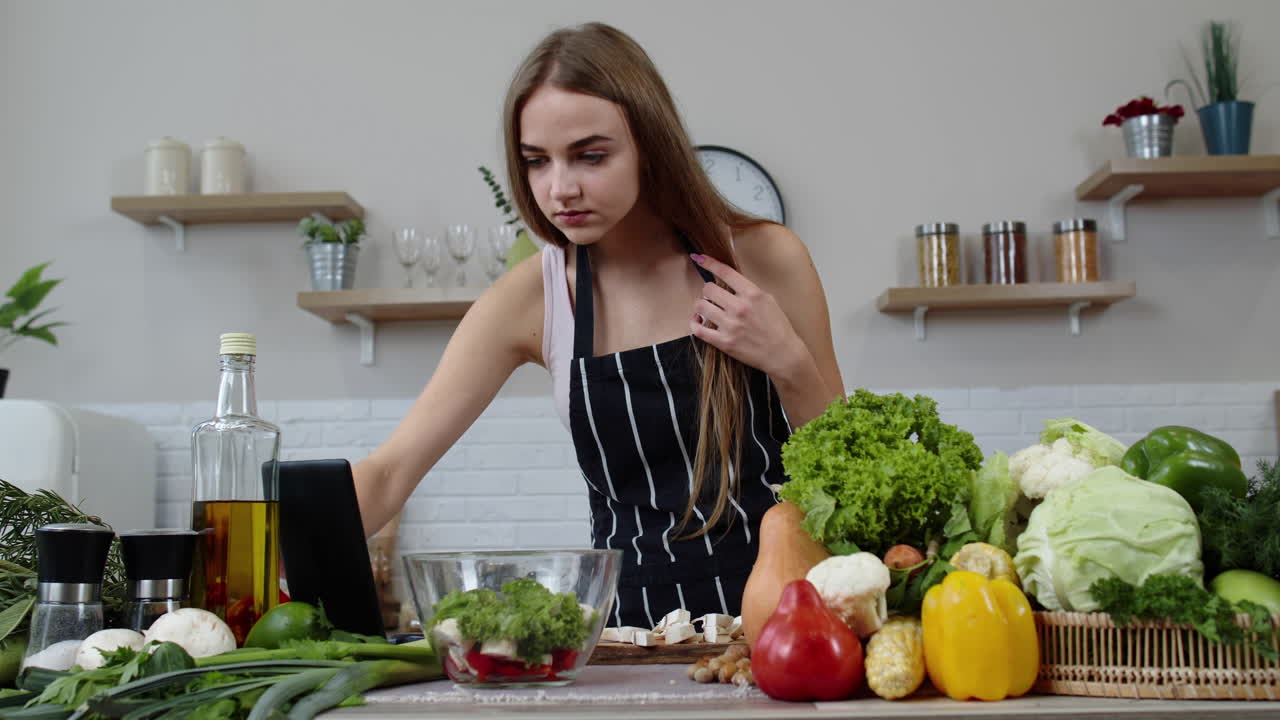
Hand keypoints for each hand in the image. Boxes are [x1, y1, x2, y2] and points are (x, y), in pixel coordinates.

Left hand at [688, 253, 803, 377]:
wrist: (783, 354)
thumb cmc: (778, 328)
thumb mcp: (769, 300)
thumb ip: (749, 291)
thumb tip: (730, 282)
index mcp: (752, 294)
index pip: (725, 272)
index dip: (708, 263)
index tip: (699, 258)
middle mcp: (740, 307)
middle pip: (708, 289)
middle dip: (708, 291)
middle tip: (712, 297)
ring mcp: (730, 325)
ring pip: (700, 306)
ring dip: (701, 307)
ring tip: (707, 310)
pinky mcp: (724, 342)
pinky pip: (698, 329)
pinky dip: (695, 324)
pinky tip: (698, 322)